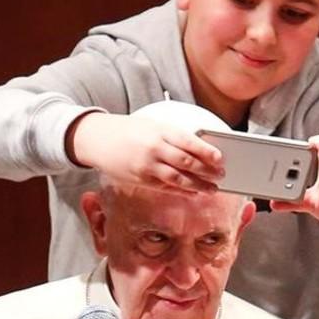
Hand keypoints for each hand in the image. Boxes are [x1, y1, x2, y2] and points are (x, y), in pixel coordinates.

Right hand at [67, 113, 223, 193]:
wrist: (97, 138)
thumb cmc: (128, 130)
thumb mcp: (152, 125)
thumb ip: (173, 136)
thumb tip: (199, 147)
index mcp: (160, 131)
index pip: (189, 142)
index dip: (207, 152)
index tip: (220, 158)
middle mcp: (155, 149)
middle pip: (187, 162)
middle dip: (207, 171)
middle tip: (221, 175)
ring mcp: (147, 166)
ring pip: (178, 178)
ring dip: (198, 185)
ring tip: (211, 189)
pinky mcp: (141, 179)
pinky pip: (165, 187)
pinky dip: (182, 191)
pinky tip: (193, 192)